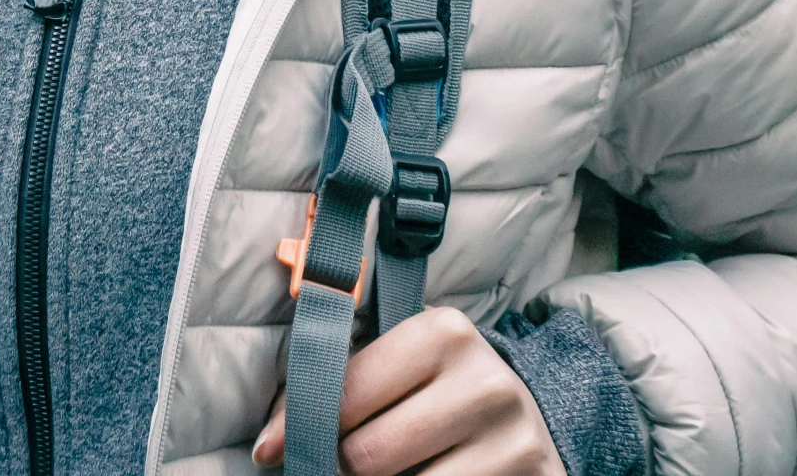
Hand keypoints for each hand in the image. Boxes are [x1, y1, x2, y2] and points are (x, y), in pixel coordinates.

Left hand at [253, 306, 567, 475]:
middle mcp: (484, 382)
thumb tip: (269, 444)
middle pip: (367, 455)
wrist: (527, 422)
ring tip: (389, 469)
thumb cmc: (438, 391)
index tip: (271, 452)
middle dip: (340, 466)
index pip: (347, 391)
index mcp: (444, 333)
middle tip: (338, 463)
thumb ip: (340, 382)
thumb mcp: (398, 368)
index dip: (299, 427)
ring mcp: (513, 440)